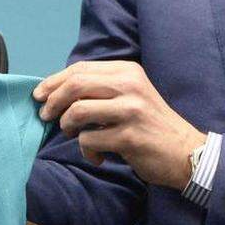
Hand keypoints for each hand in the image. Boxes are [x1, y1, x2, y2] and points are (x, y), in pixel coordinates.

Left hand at [34, 60, 205, 189]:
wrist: (185, 152)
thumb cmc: (150, 124)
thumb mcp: (130, 95)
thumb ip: (100, 89)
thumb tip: (55, 92)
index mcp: (127, 71)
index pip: (80, 69)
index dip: (54, 82)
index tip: (39, 96)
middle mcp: (129, 85)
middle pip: (75, 85)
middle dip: (52, 102)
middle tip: (45, 116)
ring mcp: (130, 110)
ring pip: (77, 111)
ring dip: (67, 126)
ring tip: (72, 134)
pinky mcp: (129, 136)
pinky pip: (89, 140)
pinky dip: (86, 150)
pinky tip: (98, 155)